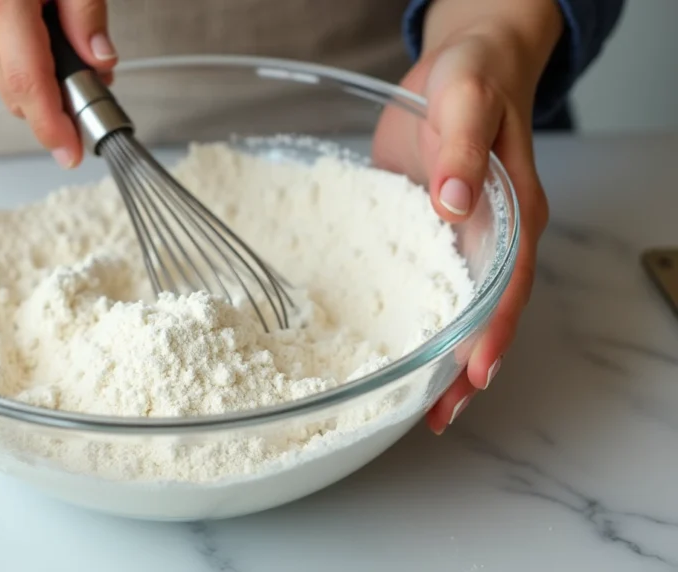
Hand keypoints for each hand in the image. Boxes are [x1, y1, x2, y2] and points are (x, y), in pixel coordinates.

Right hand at [0, 0, 115, 166]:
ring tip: (32, 29)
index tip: (70, 153)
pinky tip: (2, 29)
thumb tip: (102, 63)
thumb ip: (86, 13)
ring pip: (2, 89)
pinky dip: (1, 63)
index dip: (52, 125)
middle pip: (19, 95)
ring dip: (26, 73)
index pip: (28, 85)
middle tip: (80, 64)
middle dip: (55, 93)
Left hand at [373, 1, 559, 433]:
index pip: (510, 283)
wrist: (461, 65)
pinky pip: (423, 284)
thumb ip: (463, 148)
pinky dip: (415, 320)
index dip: (494, 330)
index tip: (477, 371)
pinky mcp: (427, 234)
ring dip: (444, 356)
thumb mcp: (466, 98)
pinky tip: (392, 345)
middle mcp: (493, 237)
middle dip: (468, 366)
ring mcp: (461, 240)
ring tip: (420, 405)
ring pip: (458, 309)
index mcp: (513, 212)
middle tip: (441, 414)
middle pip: (488, 313)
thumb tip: (455, 201)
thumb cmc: (472, 77)